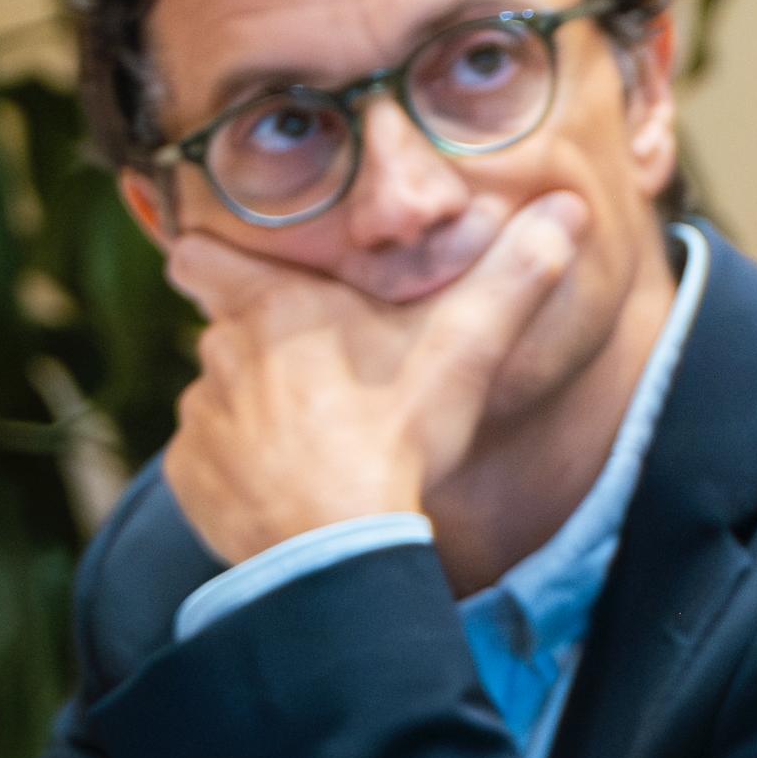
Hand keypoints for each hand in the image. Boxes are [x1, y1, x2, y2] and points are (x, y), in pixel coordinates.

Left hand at [158, 190, 583, 561]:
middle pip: (231, 333)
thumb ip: (516, 275)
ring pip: (224, 398)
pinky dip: (242, 470)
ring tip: (320, 443)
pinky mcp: (188, 479)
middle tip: (336, 378)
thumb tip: (568, 208)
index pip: (198, 257)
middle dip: (270, 349)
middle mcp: (220, 355)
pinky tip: (293, 487)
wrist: (339, 549)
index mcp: (273, 308)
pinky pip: (210, 461)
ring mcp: (200, 420)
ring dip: (258, 413)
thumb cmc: (397, 438)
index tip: (242, 272)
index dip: (213, 259)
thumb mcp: (467, 349)